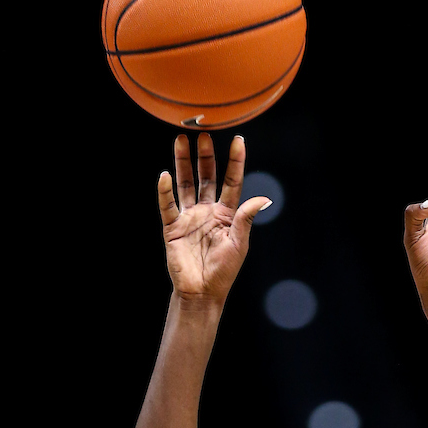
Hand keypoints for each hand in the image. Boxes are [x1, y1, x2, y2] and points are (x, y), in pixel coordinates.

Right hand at [157, 133, 270, 304]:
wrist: (202, 293)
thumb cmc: (224, 271)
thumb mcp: (239, 244)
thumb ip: (246, 219)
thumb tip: (263, 199)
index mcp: (227, 214)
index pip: (232, 181)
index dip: (235, 161)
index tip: (238, 140)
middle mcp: (207, 211)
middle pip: (205, 177)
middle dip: (204, 156)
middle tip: (202, 134)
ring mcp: (189, 217)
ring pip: (185, 184)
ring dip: (183, 163)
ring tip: (180, 141)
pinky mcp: (173, 227)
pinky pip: (168, 205)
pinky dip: (165, 191)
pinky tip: (164, 175)